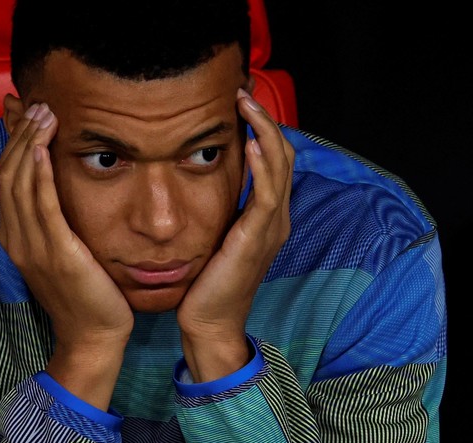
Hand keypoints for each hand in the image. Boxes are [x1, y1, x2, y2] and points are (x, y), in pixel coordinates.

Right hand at [0, 102, 132, 408]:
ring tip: (43, 114)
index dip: (11, 141)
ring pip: (19, 183)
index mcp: (15, 236)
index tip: (22, 110)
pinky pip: (41, 208)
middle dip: (20, 134)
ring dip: (29, 144)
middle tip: (37, 102)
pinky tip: (42, 151)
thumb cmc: (86, 294)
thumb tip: (59, 187)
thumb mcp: (64, 249)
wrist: (93, 338)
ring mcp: (33, 247)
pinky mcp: (57, 254)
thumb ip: (56, 219)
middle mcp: (16, 239)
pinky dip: (38, 176)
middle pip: (7, 173)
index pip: (4, 177)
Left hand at [177, 89, 294, 381]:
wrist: (208, 324)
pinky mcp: (258, 237)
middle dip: (265, 117)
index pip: (273, 158)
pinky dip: (263, 163)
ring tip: (247, 101)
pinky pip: (267, 192)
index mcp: (265, 216)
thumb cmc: (204, 285)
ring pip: (280, 165)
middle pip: (283, 153)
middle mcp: (275, 217)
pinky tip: (252, 142)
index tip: (239, 98)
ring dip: (265, 129)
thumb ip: (212, 208)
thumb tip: (189, 176)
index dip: (261, 125)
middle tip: (243, 88)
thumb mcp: (210, 236)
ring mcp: (270, 227)